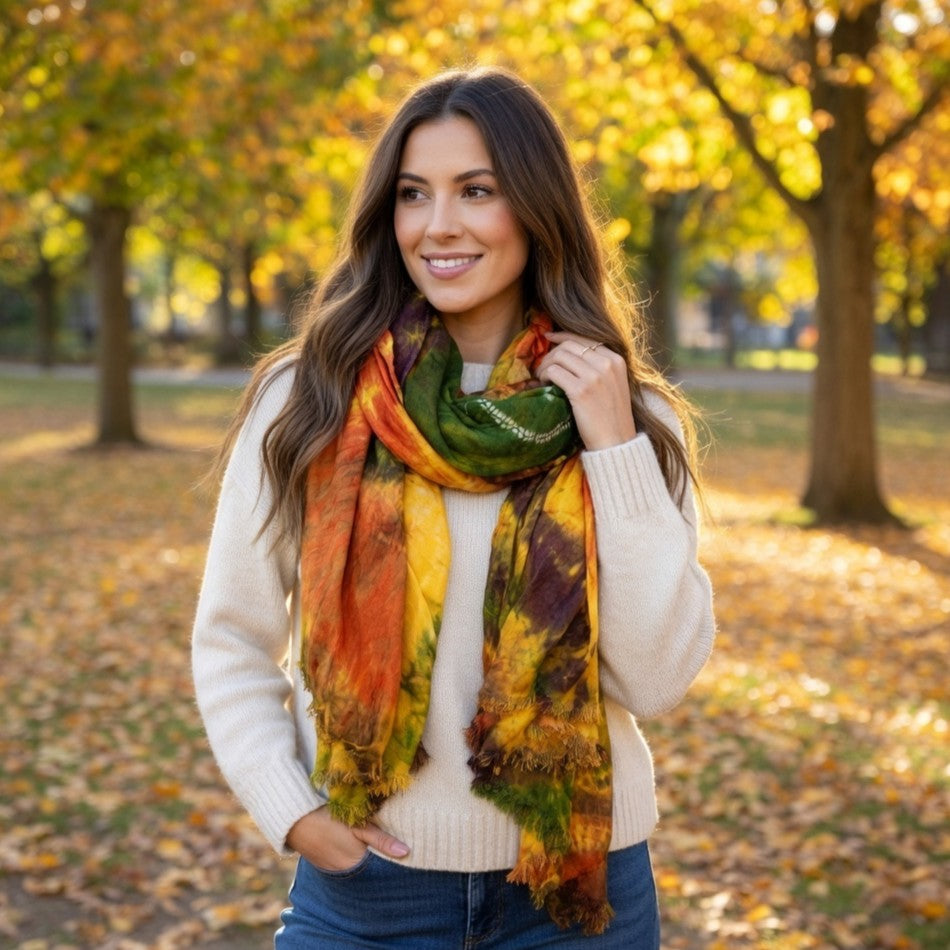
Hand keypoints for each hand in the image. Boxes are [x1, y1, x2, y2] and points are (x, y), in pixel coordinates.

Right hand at [286, 806, 409, 871]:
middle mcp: (345, 874)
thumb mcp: (358, 826)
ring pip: (357, 870)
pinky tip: (354, 850)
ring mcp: (334, 872)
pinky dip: (352, 861)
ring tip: (372, 849)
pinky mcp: (326, 867)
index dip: (391, 864)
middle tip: (392, 852)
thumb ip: (381, 840)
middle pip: (369, 872)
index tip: (404, 856)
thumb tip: (406, 852)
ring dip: (365, 862)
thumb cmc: (330, 820)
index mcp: (356, 865)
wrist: (296, 821)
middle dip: (379, 864)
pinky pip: (345, 868)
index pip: (380, 872)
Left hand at [537, 332, 636, 449]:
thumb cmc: (612, 418)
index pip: (584, 338)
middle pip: (569, 346)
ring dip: (545, 365)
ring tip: (542, 378)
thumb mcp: (613, 385)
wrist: (617, 442)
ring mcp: (594, 376)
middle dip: (551, 354)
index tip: (549, 337)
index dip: (563, 336)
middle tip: (543, 368)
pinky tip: (544, 385)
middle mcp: (606, 364)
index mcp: (616, 360)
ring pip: (559, 356)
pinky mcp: (581, 391)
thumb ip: (599, 368)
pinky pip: (554, 372)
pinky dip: (545, 376)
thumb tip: (570, 355)